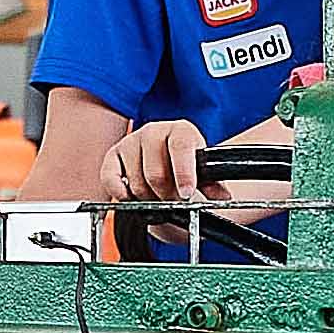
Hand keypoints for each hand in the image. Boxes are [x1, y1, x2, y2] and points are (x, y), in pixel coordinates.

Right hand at [102, 118, 217, 199]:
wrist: (168, 161)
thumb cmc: (187, 166)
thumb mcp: (205, 174)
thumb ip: (214, 185)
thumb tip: (222, 196)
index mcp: (181, 130)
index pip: (181, 147)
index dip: (183, 173)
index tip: (186, 194)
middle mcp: (154, 131)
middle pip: (155, 172)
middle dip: (166, 195)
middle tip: (174, 202)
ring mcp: (131, 142)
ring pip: (136, 181)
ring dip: (147, 198)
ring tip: (158, 197)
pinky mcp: (113, 156)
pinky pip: (110, 179)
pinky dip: (121, 194)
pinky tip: (133, 197)